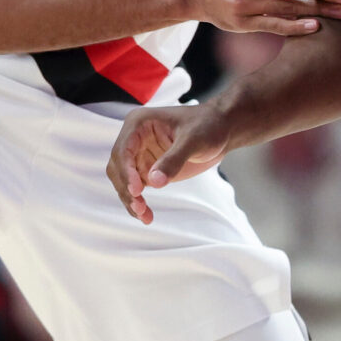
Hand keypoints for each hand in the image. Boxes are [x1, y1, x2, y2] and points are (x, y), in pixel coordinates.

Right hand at [108, 102, 229, 222]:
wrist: (221, 129)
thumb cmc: (207, 125)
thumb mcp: (193, 140)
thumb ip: (173, 160)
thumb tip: (155, 182)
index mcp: (139, 124)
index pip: (123, 150)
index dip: (126, 172)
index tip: (136, 190)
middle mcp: (134, 139)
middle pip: (119, 168)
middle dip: (127, 189)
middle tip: (140, 207)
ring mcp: (140, 155)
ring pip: (124, 181)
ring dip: (131, 199)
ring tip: (145, 216)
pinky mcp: (148, 169)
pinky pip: (137, 188)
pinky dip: (138, 202)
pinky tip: (146, 215)